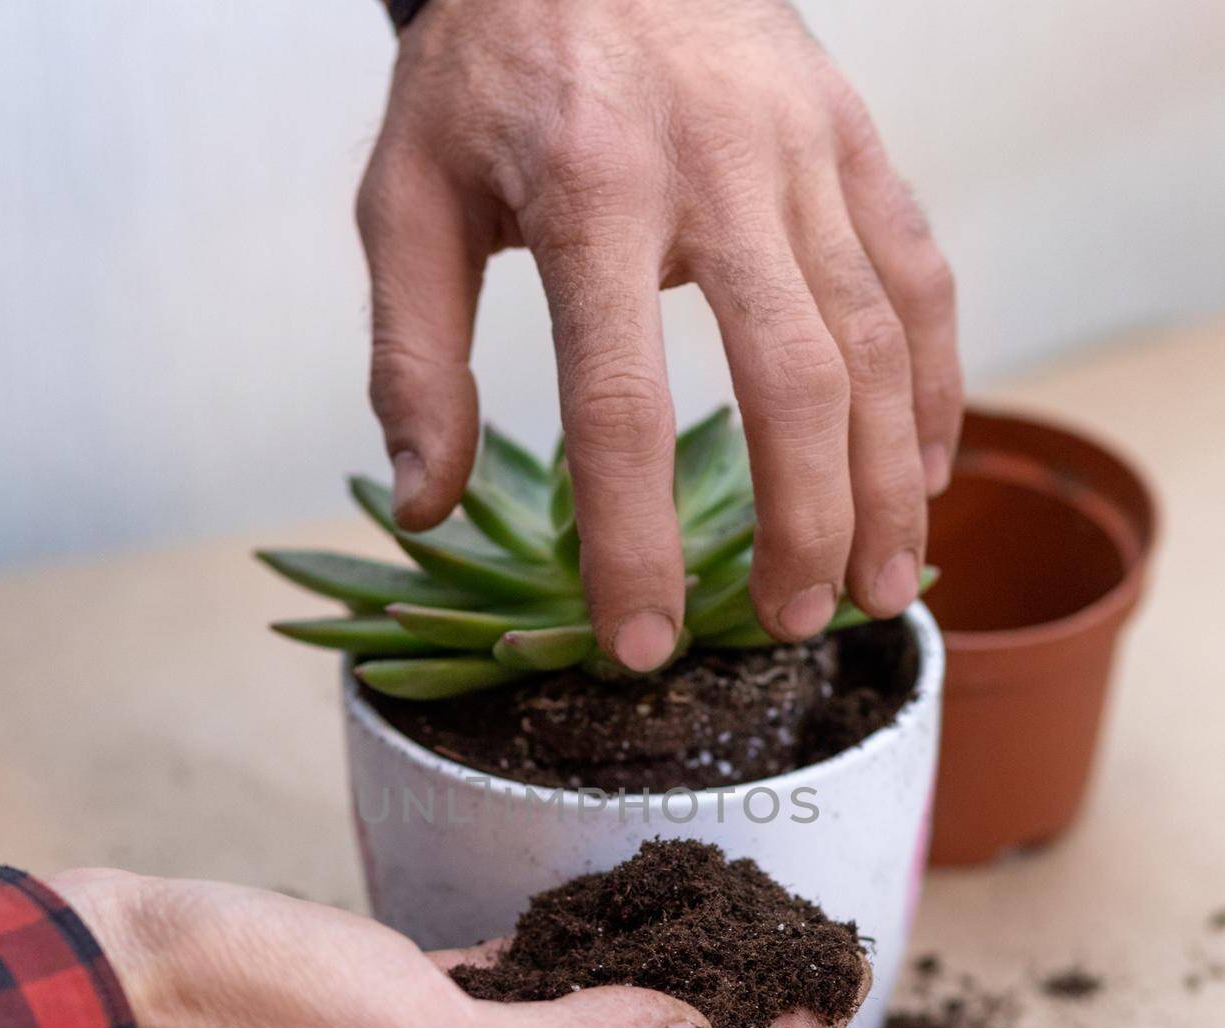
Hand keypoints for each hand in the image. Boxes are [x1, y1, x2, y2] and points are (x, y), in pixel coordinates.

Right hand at [52, 870, 864, 1027]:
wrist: (111, 997)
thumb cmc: (255, 1017)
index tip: (834, 992)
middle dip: (729, 1027)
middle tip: (800, 958)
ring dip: (657, 992)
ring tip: (728, 935)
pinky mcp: (397, 1023)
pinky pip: (515, 1002)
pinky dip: (571, 969)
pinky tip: (607, 927)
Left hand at [357, 0, 961, 668]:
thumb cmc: (488, 68)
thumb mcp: (406, 195)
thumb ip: (411, 353)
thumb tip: (427, 504)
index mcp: (588, 193)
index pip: (620, 406)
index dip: (634, 541)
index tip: (641, 643)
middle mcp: (717, 172)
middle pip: (790, 384)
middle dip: (801, 527)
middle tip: (791, 628)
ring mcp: (805, 152)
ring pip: (876, 341)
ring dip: (888, 482)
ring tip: (882, 590)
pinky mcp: (856, 140)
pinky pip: (919, 274)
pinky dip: (937, 382)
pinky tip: (928, 472)